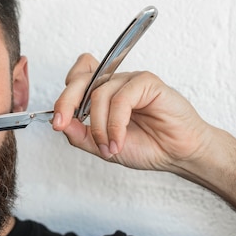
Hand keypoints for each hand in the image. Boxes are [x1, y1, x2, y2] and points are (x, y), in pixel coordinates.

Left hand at [52, 53, 210, 173]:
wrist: (178, 155)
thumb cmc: (146, 146)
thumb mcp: (102, 146)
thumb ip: (80, 134)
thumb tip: (59, 124)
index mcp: (101, 93)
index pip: (75, 80)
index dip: (63, 95)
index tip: (57, 121)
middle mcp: (112, 83)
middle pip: (80, 81)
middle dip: (66, 103)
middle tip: (61, 124)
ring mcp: (128, 80)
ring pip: (99, 95)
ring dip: (100, 126)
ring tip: (109, 147)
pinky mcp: (146, 82)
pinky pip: (121, 98)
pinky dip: (115, 123)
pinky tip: (119, 140)